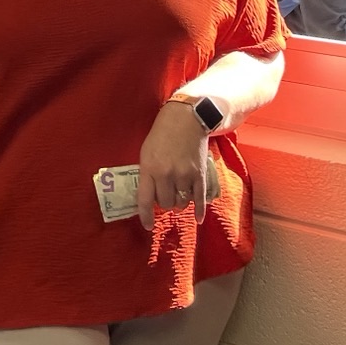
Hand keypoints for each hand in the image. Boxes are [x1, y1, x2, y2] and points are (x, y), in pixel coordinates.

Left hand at [136, 101, 212, 226]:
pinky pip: (199, 199)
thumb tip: (151, 197)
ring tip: (179, 194)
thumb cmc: (162, 134)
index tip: (148, 225)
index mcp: (149, 168)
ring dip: (180, 202)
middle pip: (166, 203)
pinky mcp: (199, 174)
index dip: (146, 216)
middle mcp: (166, 174)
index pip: (145, 200)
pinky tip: (198, 218)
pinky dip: (199, 210)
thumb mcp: (146, 152)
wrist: (186, 119)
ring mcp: (184, 175)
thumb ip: (147, 174)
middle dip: (165, 202)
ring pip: (181, 202)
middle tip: (166, 193)